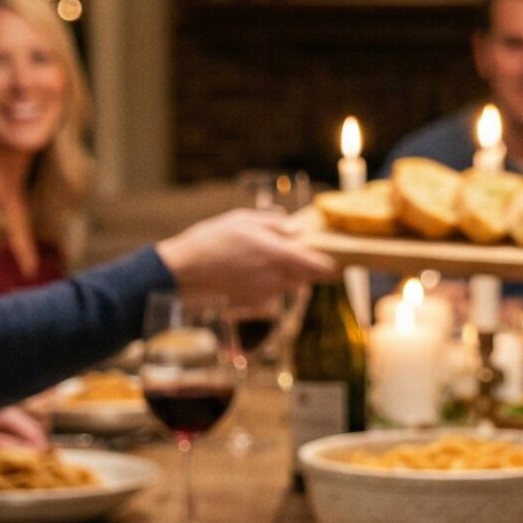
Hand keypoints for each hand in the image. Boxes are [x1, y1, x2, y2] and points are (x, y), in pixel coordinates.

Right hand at [157, 208, 335, 312]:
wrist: (185, 269)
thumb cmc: (212, 239)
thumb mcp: (243, 219)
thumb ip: (274, 224)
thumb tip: (296, 230)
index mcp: (276, 254)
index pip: (317, 265)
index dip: (331, 266)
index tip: (337, 263)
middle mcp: (274, 277)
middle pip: (306, 277)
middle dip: (307, 268)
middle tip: (298, 253)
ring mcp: (264, 293)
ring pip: (289, 284)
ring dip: (286, 275)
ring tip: (262, 259)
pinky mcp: (252, 303)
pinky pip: (270, 292)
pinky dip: (267, 284)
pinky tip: (247, 272)